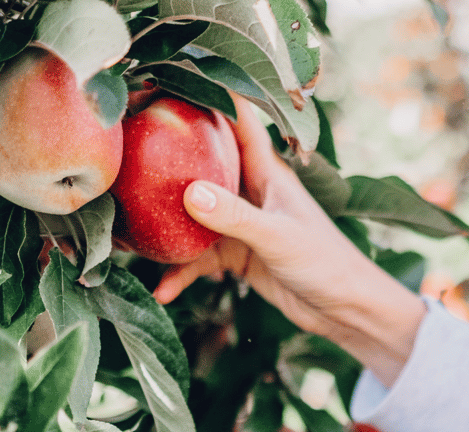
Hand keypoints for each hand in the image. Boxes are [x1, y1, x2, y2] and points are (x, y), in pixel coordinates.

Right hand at [153, 96, 425, 385]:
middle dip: (164, 161)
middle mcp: (251, 190)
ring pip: (192, 215)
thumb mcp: (279, 238)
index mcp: (267, 172)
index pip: (236, 121)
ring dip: (164, 227)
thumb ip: (236, 217)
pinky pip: (198, 258)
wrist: (346, 310)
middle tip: (122, 155)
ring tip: (125, 239)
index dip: (206, 96)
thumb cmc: (326, 264)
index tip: (164, 83)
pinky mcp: (237, 254)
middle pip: (201, 165)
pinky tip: (163, 292)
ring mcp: (242, 222)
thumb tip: (190, 193)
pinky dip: (181, 273)